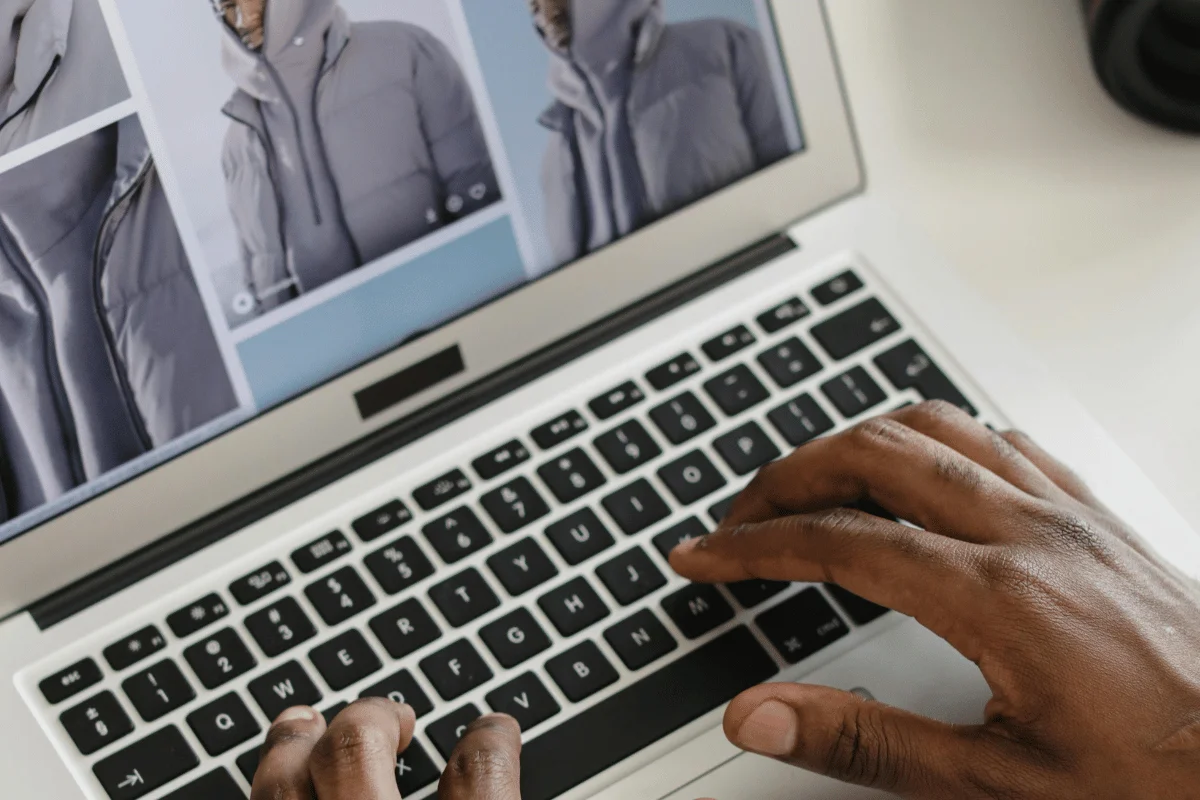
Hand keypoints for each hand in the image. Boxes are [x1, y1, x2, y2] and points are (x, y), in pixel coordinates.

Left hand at [250, 699, 520, 798]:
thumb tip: (499, 770)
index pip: (481, 772)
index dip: (490, 742)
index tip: (492, 731)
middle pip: (355, 749)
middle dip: (371, 718)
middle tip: (392, 717)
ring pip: (282, 784)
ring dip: (290, 746)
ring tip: (301, 724)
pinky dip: (271, 793)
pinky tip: (278, 782)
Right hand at [671, 401, 1199, 798]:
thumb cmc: (1158, 783)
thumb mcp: (999, 789)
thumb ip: (866, 743)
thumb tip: (761, 713)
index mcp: (1001, 600)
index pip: (840, 543)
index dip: (755, 546)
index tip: (706, 557)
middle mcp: (1030, 534)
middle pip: (874, 455)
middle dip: (787, 477)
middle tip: (739, 517)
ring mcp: (1068, 515)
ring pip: (933, 427)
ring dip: (851, 442)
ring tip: (806, 480)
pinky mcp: (1095, 517)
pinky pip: (1000, 437)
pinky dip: (931, 436)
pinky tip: (917, 465)